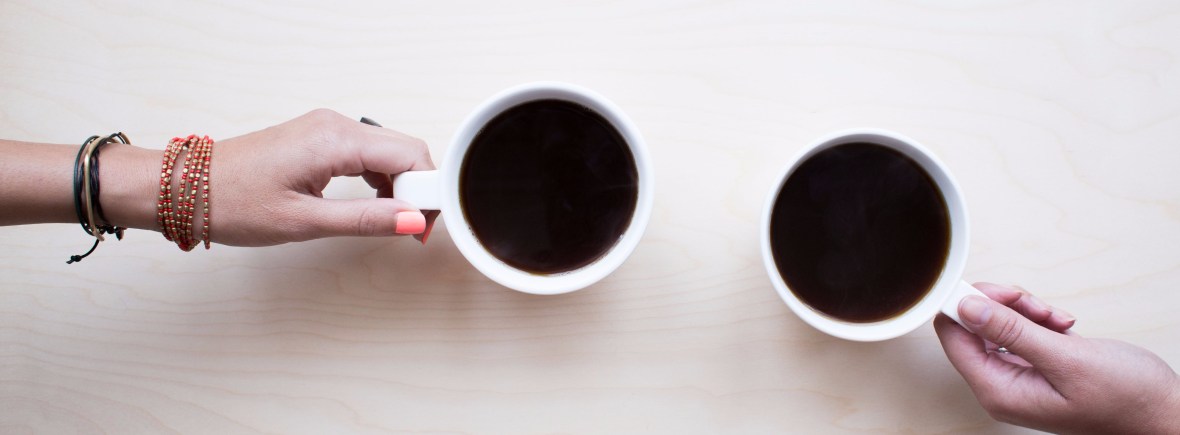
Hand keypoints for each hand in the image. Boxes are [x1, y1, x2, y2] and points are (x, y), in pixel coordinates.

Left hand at [209, 109, 437, 245]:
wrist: (185, 188)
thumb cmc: (233, 202)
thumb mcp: (304, 221)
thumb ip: (366, 220)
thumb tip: (413, 222)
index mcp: (335, 140)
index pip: (410, 155)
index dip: (429, 191)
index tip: (426, 227)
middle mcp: (335, 125)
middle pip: (405, 149)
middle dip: (420, 189)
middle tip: (415, 230)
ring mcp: (327, 129)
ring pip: (389, 151)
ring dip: (402, 185)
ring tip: (396, 222)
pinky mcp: (319, 138)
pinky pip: (367, 152)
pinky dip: (381, 178)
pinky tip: (376, 205)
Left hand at [934, 283, 1179, 433]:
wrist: (1163, 411)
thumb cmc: (1125, 399)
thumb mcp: (1065, 359)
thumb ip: (1011, 331)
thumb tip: (967, 307)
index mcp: (998, 390)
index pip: (952, 337)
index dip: (964, 306)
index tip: (991, 290)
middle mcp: (1002, 384)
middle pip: (973, 325)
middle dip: (1003, 306)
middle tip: (1036, 306)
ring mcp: (1019, 374)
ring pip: (999, 322)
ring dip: (1026, 310)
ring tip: (1058, 320)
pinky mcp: (1037, 363)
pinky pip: (1021, 329)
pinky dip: (1040, 319)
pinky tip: (1063, 326)